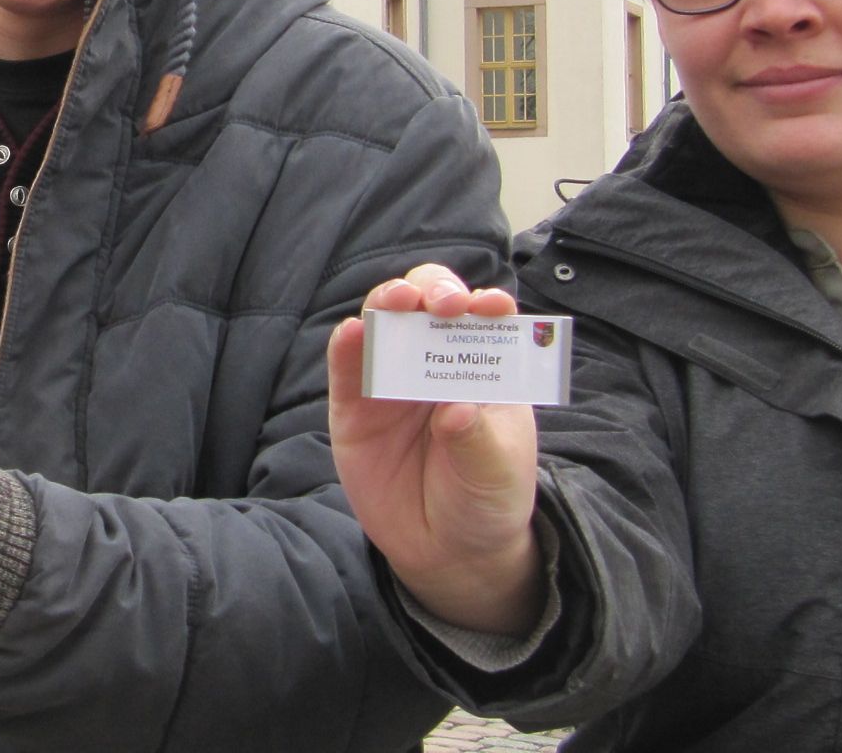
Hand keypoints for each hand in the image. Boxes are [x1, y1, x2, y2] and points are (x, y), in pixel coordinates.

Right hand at [327, 264, 544, 635]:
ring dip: (387, 302)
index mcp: (482, 366)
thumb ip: (477, 440)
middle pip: (427, 302)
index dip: (484, 302)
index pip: (482, 317)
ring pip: (383, 321)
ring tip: (397, 303)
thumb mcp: (496, 472)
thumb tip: (455, 410)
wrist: (448, 552)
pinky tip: (353, 334)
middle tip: (442, 303)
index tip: (491, 307)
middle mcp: (435, 361)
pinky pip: (346, 367)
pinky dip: (346, 344)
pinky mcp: (353, 407)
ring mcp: (392, 380)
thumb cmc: (485, 498)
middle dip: (433, 290)